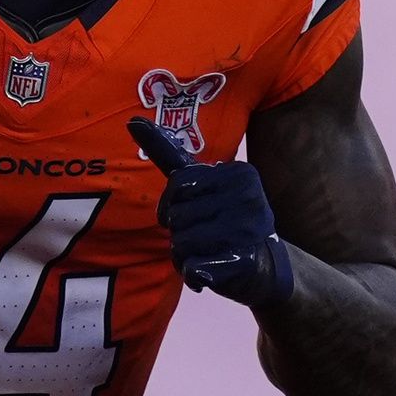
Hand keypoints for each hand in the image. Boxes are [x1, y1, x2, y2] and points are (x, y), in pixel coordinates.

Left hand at [127, 117, 294, 307]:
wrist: (264, 267)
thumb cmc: (225, 219)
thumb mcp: (202, 183)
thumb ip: (169, 153)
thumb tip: (131, 120)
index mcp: (237, 172)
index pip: (178, 185)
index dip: (172, 205)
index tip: (190, 211)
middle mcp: (248, 196)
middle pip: (176, 217)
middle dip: (179, 233)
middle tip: (205, 236)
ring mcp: (249, 230)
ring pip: (181, 244)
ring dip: (185, 255)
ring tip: (209, 253)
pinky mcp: (245, 263)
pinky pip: (193, 268)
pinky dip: (194, 275)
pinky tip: (212, 271)